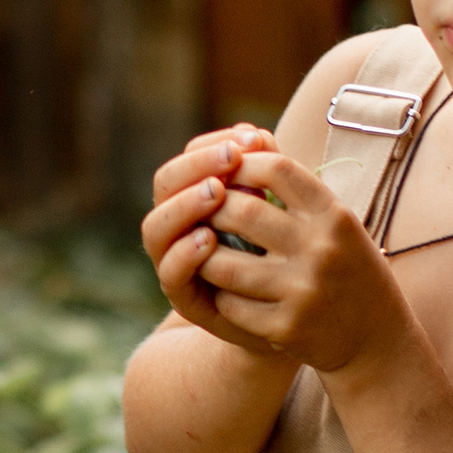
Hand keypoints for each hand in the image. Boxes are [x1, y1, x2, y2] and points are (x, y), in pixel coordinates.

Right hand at [141, 125, 285, 350]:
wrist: (297, 317)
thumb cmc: (290, 254)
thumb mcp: (283, 208)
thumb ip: (269, 173)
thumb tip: (258, 135)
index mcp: (197, 196)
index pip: (190, 157)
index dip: (214, 143)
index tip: (251, 138)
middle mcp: (178, 226)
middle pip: (164, 183)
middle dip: (196, 166)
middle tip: (231, 159)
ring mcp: (175, 262)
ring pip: (155, 227)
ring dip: (184, 205)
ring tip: (215, 193)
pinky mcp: (185, 299)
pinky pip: (170, 273)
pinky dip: (184, 253)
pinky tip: (208, 239)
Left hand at [173, 145, 411, 377]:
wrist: (379, 340)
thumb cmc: (350, 272)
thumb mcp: (338, 226)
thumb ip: (299, 195)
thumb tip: (245, 151)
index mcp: (335, 216)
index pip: (277, 167)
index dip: (242, 164)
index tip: (227, 173)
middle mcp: (322, 249)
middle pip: (243, 211)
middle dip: (214, 211)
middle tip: (204, 216)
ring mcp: (304, 290)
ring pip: (223, 263)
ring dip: (205, 257)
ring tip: (204, 253)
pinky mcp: (287, 328)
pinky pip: (231, 304)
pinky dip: (221, 297)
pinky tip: (227, 294)